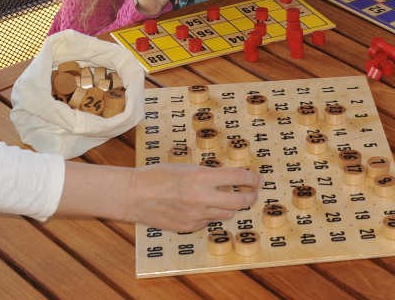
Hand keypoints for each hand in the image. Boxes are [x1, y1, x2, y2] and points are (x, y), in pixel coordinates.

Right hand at [126, 165, 259, 231]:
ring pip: (226, 214)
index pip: (239, 178)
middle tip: (253, 192)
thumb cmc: (159, 175)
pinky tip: (204, 207)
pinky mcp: (188, 228)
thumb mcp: (188, 167)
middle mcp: (202, 198)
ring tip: (230, 199)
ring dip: (231, 206)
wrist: (135, 195)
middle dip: (250, 196)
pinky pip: (207, 222)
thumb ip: (208, 174)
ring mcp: (196, 216)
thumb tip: (227, 178)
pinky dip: (210, 215)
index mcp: (203, 177)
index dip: (253, 178)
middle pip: (240, 201)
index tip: (258, 179)